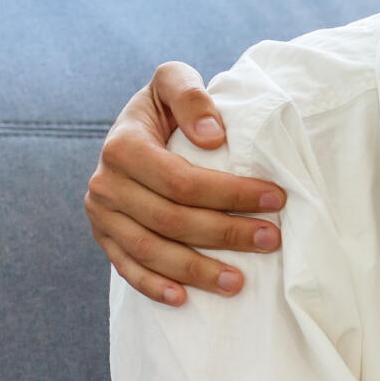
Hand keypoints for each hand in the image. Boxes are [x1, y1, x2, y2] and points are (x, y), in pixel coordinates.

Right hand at [85, 63, 286, 303]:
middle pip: (171, 219)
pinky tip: (184, 299)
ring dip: (196, 270)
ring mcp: (102, 214)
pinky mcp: (104, 237)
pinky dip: (154, 287)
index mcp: (123, 146)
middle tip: (272, 239)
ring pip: (151, 251)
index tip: (277, 199)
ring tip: (239, 282)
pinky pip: (126, 268)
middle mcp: (106, 183)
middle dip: (226, 233)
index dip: (231, 193)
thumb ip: (190, 95)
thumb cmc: (164, 106)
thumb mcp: (172, 81)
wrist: (133, 128)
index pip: (181, 180)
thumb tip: (213, 136)